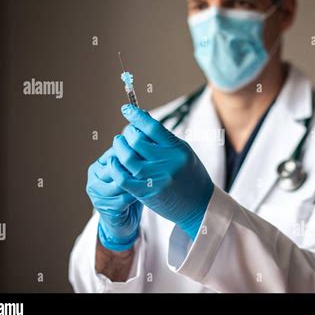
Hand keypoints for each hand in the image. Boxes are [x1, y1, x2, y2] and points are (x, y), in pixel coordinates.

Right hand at [86, 147, 142, 251]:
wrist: (123, 220)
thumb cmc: (129, 191)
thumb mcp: (129, 172)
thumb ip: (132, 158)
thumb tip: (146, 137)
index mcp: (98, 166)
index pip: (115, 154)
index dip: (133, 153)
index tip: (151, 154)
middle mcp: (94, 179)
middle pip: (116, 167)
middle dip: (135, 167)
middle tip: (153, 166)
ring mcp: (97, 195)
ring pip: (120, 182)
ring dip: (137, 181)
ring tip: (152, 179)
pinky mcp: (105, 209)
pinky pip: (124, 198)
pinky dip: (137, 195)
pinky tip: (148, 193)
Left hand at [109, 104, 213, 238]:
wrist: (199, 205)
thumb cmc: (192, 176)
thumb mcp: (184, 152)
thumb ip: (165, 139)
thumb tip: (143, 121)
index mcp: (178, 150)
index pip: (152, 127)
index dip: (136, 116)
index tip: (127, 109)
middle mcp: (167, 163)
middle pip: (136, 140)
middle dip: (127, 133)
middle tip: (126, 133)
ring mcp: (156, 178)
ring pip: (127, 157)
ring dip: (118, 148)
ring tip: (119, 144)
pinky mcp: (146, 192)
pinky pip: (123, 178)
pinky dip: (115, 167)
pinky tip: (115, 162)